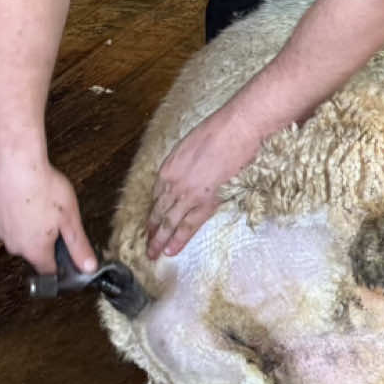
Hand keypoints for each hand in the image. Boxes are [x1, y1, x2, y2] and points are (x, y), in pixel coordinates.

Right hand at [0, 152, 96, 273]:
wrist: (16, 166)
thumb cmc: (43, 189)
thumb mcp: (71, 218)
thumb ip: (79, 245)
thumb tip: (88, 266)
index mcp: (35, 250)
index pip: (49, 271)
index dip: (63, 264)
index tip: (70, 253)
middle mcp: (15, 246)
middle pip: (37, 253)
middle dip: (50, 240)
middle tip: (60, 219)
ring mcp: (3, 232)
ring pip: (24, 237)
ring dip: (35, 227)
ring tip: (45, 206)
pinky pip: (13, 224)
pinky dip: (22, 216)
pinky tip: (32, 201)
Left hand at [146, 112, 255, 258]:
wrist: (237, 129)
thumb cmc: (219, 130)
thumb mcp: (191, 144)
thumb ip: (185, 163)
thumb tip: (190, 173)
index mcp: (168, 167)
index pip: (157, 194)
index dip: (154, 209)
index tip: (152, 219)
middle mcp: (172, 183)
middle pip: (159, 210)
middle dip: (151, 229)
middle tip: (146, 244)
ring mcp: (187, 195)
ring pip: (169, 222)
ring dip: (159, 239)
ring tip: (153, 254)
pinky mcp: (205, 203)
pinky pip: (188, 226)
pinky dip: (179, 240)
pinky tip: (171, 251)